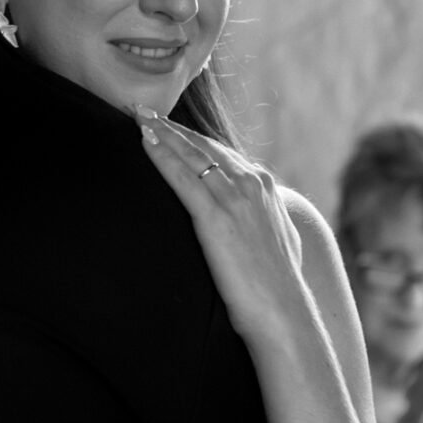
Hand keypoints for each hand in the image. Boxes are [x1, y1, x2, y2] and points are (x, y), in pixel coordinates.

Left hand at [134, 106, 305, 336]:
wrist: (284, 312)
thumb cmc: (279, 286)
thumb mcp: (281, 240)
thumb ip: (268, 219)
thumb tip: (265, 215)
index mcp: (265, 187)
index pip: (220, 152)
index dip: (192, 138)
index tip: (170, 125)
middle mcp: (251, 184)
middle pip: (202, 146)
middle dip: (171, 126)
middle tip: (143, 109)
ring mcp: (235, 198)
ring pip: (190, 154)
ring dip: (160, 132)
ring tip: (137, 116)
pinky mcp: (216, 217)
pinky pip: (182, 178)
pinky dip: (161, 155)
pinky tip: (143, 142)